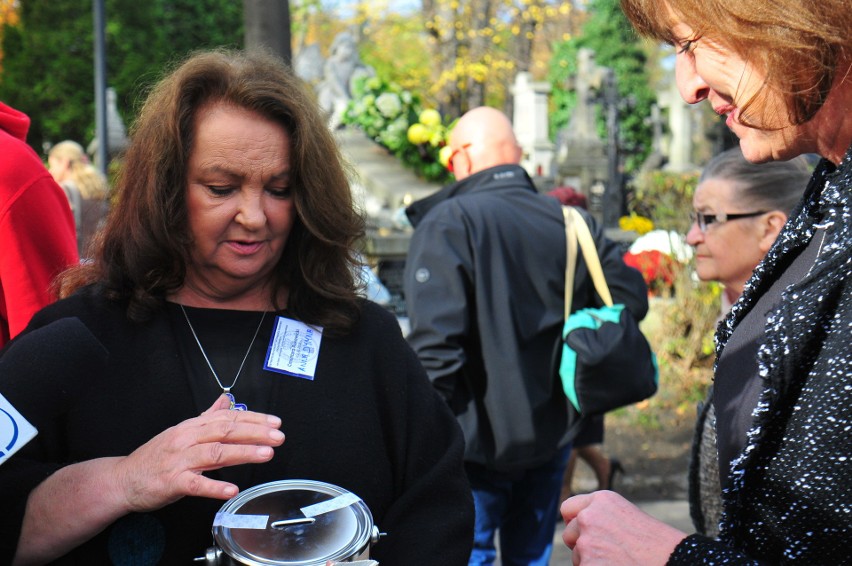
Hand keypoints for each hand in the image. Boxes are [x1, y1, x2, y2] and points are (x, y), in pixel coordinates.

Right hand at [113, 395, 284, 511]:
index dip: (253, 419)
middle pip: (225, 431)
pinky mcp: (172, 482)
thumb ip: (206, 417)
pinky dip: (214, 486)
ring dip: (243, 453)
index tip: (274, 423)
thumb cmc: (154, 457)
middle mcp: (186, 440)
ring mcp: (179, 460)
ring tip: (265, 454)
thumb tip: (226, 401)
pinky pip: (196, 483)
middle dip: (255, 433)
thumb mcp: (181, 432)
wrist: (123, 479)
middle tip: (278, 436)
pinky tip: (231, 489)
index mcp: (191, 427)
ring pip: (215, 453)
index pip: (227, 418)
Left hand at [561, 491, 685, 564]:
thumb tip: (578, 527)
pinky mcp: (587, 565)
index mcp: (602, 500)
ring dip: (591, 561)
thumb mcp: (627, 517)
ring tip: (620, 561)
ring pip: (577, 557)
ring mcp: (586, 542)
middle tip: (607, 552)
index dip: (575, 523)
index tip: (584, 532)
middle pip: (569, 534)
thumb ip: (601, 517)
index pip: (568, 509)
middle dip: (581, 545)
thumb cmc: (657, 544)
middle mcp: (589, 517)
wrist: (675, 561)